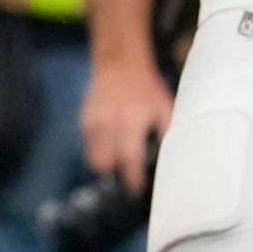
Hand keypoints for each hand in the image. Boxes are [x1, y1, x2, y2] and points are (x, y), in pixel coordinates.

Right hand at [79, 55, 172, 190]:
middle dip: (114, 172)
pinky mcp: (84, 119)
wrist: (119, 64)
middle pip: (102, 162)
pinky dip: (98, 150)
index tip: (135, 188)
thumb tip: (168, 160)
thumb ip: (165, 133)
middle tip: (127, 175)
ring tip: (119, 161)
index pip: (128, 156)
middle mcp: (109, 120)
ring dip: (105, 163)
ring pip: (92, 156)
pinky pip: (88, 146)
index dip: (131, 177)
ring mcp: (93, 119)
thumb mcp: (164, 107)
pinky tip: (111, 145)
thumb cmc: (146, 89)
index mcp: (132, 119)